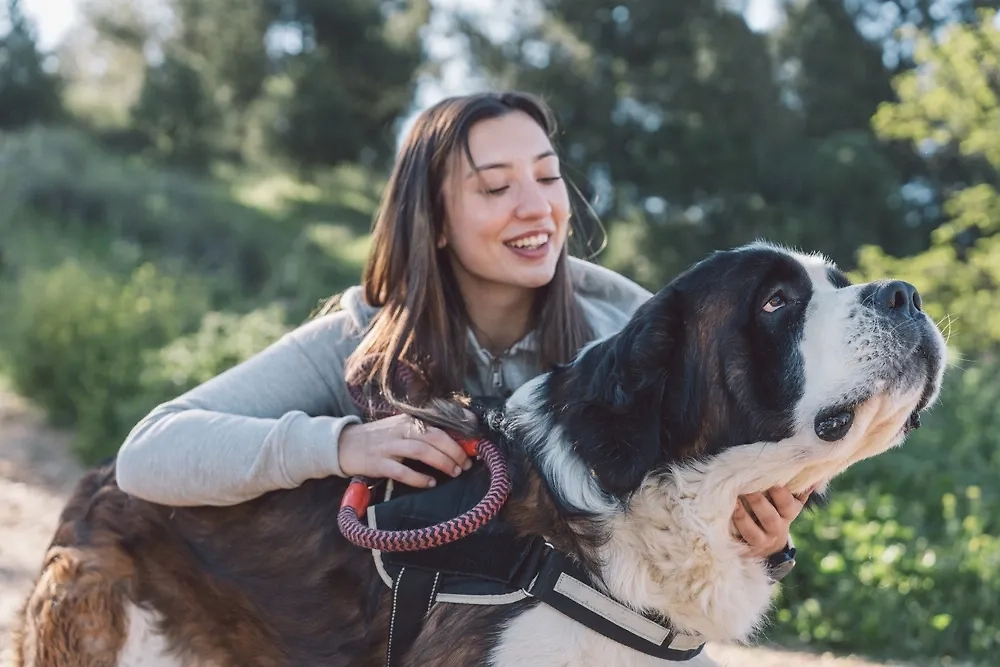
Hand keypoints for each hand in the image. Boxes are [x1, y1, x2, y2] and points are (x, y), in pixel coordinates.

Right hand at [339, 413, 473, 487]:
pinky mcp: (378, 463)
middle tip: (466, 464)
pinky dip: (418, 478)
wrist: (346, 445)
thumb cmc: (380, 438)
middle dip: (455, 451)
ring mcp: (389, 446)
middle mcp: (401, 429)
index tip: (476, 444)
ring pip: (421, 451)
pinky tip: (430, 484)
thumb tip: (456, 438)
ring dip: (442, 462)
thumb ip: (426, 432)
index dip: (460, 433)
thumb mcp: (403, 428)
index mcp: (410, 420)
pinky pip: (401, 470)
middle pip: (435, 437)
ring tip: (454, 473)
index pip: (440, 422)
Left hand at [732, 485, 814, 557]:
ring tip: (733, 501)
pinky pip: (740, 541)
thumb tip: (816, 475)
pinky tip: (725, 515)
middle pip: (769, 517)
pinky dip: (732, 529)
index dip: (779, 492)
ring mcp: (762, 541)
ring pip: (753, 532)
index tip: (769, 478)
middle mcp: (777, 529)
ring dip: (742, 517)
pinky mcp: (748, 548)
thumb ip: (800, 489)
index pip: (787, 504)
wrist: (770, 545)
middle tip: (746, 486)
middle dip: (757, 501)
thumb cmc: (778, 513)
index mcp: (789, 514)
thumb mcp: (791, 503)